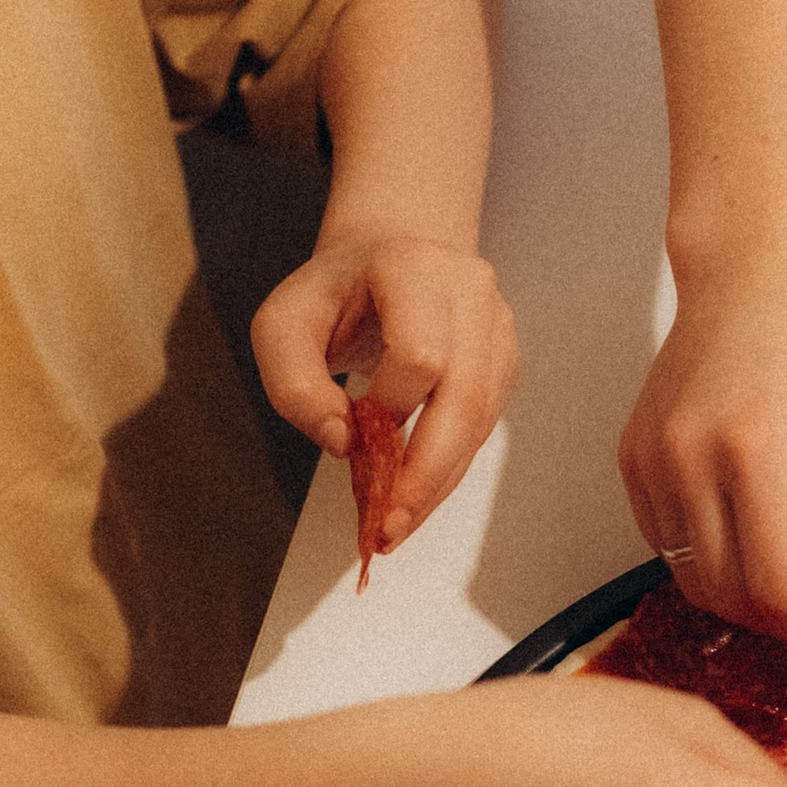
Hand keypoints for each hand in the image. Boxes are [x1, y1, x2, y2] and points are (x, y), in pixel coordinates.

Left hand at [252, 228, 518, 545]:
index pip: (419, 354)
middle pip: (466, 396)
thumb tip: (343, 444)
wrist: (385, 259)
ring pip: (480, 421)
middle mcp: (470, 291)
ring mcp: (497, 326)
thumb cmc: (332, 294)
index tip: (355, 436)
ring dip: (438, 482)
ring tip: (397, 524)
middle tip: (388, 527)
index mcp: (415, 268)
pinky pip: (483, 428)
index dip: (390, 407)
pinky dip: (448, 469)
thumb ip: (295, 386)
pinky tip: (416, 495)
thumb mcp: (282, 326)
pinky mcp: (505, 362)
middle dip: (425, 472)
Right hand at [618, 236, 786, 672]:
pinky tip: (757, 539)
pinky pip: (670, 549)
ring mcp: (650, 461)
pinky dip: (716, 565)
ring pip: (697, 583)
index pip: (785, 590)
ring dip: (753, 603)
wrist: (758, 271)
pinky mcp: (633, 460)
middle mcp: (689, 458)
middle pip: (736, 598)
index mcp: (758, 448)